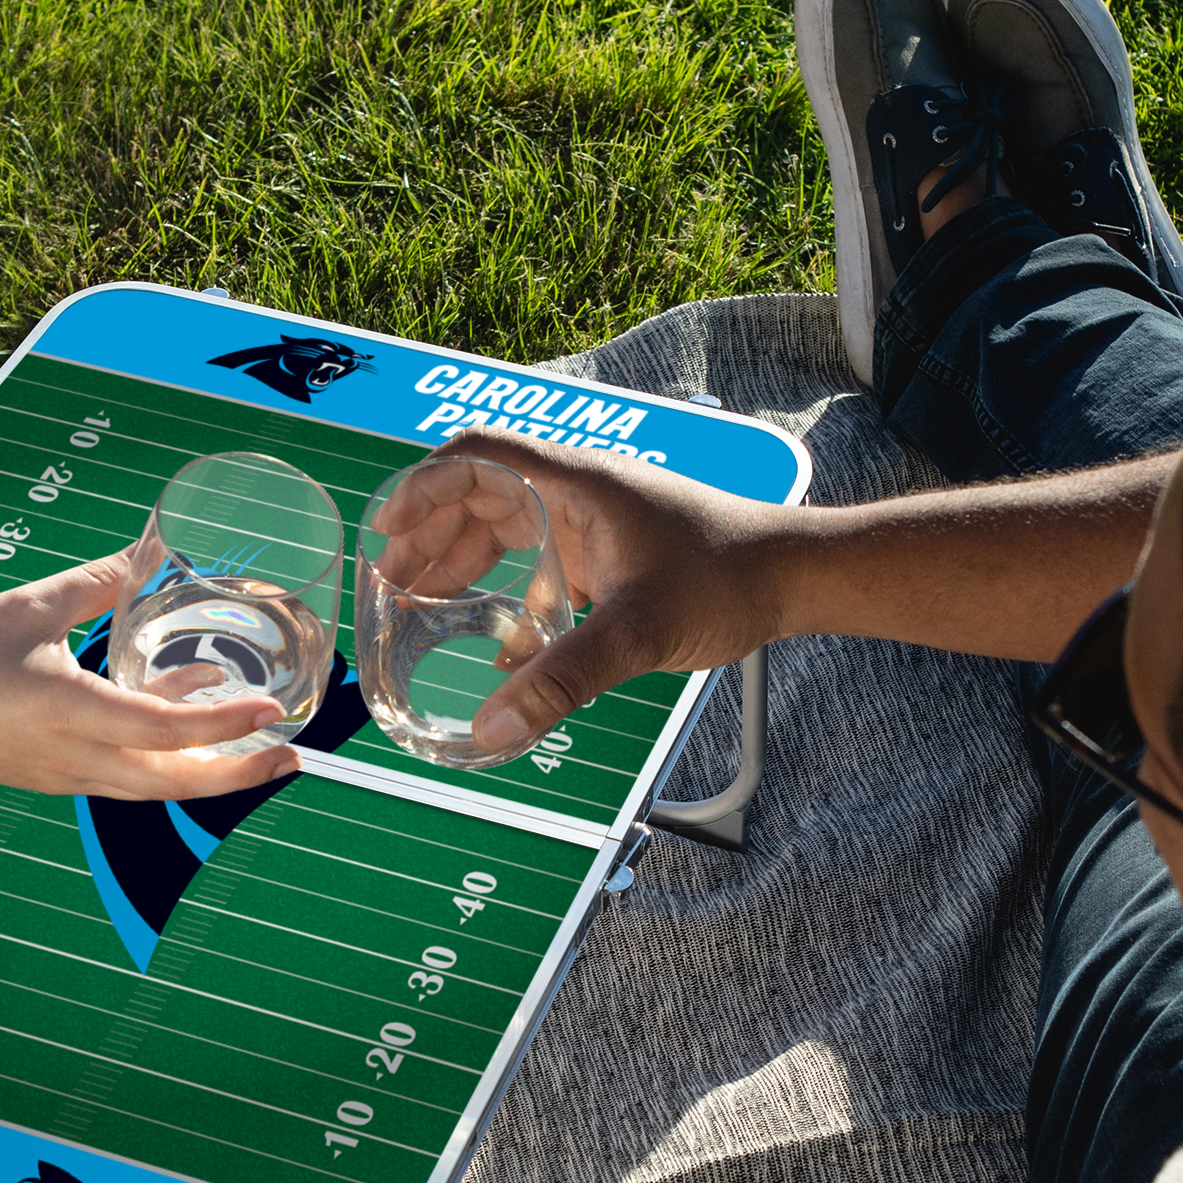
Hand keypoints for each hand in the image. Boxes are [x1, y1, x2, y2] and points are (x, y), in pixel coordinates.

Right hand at [0, 555, 301, 800]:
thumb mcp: (30, 607)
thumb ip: (100, 583)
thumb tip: (152, 552)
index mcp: (69, 713)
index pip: (164, 730)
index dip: (223, 723)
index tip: (272, 709)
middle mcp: (75, 758)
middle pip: (174, 783)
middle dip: (239, 775)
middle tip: (292, 756)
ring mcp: (65, 777)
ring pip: (153, 786)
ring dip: (207, 770)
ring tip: (255, 740)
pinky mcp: (55, 778)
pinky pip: (125, 777)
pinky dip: (164, 758)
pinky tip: (179, 715)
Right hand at [421, 430, 794, 755]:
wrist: (794, 576)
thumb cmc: (726, 577)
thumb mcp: (636, 632)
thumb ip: (562, 678)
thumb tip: (491, 726)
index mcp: (575, 483)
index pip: (477, 457)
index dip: (423, 486)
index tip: (387, 529)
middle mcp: (578, 494)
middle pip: (481, 496)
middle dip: (430, 534)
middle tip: (390, 580)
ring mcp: (595, 524)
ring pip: (509, 531)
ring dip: (464, 563)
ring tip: (419, 604)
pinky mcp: (611, 557)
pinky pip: (543, 567)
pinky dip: (511, 599)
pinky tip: (497, 650)